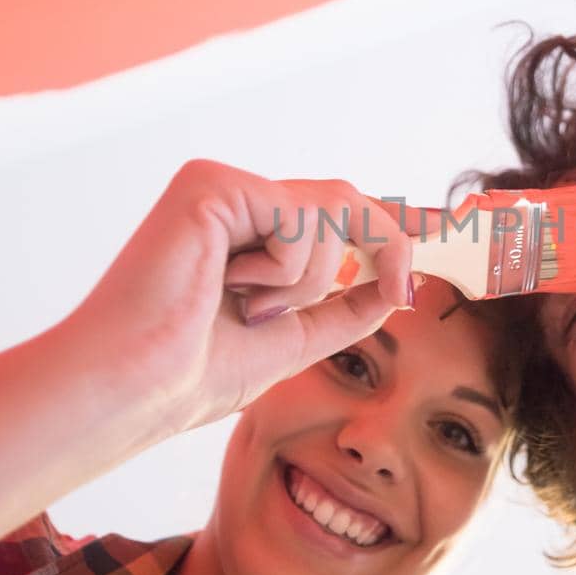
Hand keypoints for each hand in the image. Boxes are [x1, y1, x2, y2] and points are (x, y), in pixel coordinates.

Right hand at [63, 158, 415, 435]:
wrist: (136, 389)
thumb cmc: (191, 374)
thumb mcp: (291, 340)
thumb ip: (341, 308)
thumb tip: (397, 285)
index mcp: (247, 235)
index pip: (334, 214)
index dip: (390, 226)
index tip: (439, 243)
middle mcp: (234, 201)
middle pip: (347, 201)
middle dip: (393, 240)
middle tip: (407, 286)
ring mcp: (223, 188)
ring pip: (331, 214)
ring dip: (310, 283)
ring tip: (248, 311)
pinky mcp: (212, 185)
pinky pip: (302, 219)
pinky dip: (286, 272)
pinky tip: (230, 291)